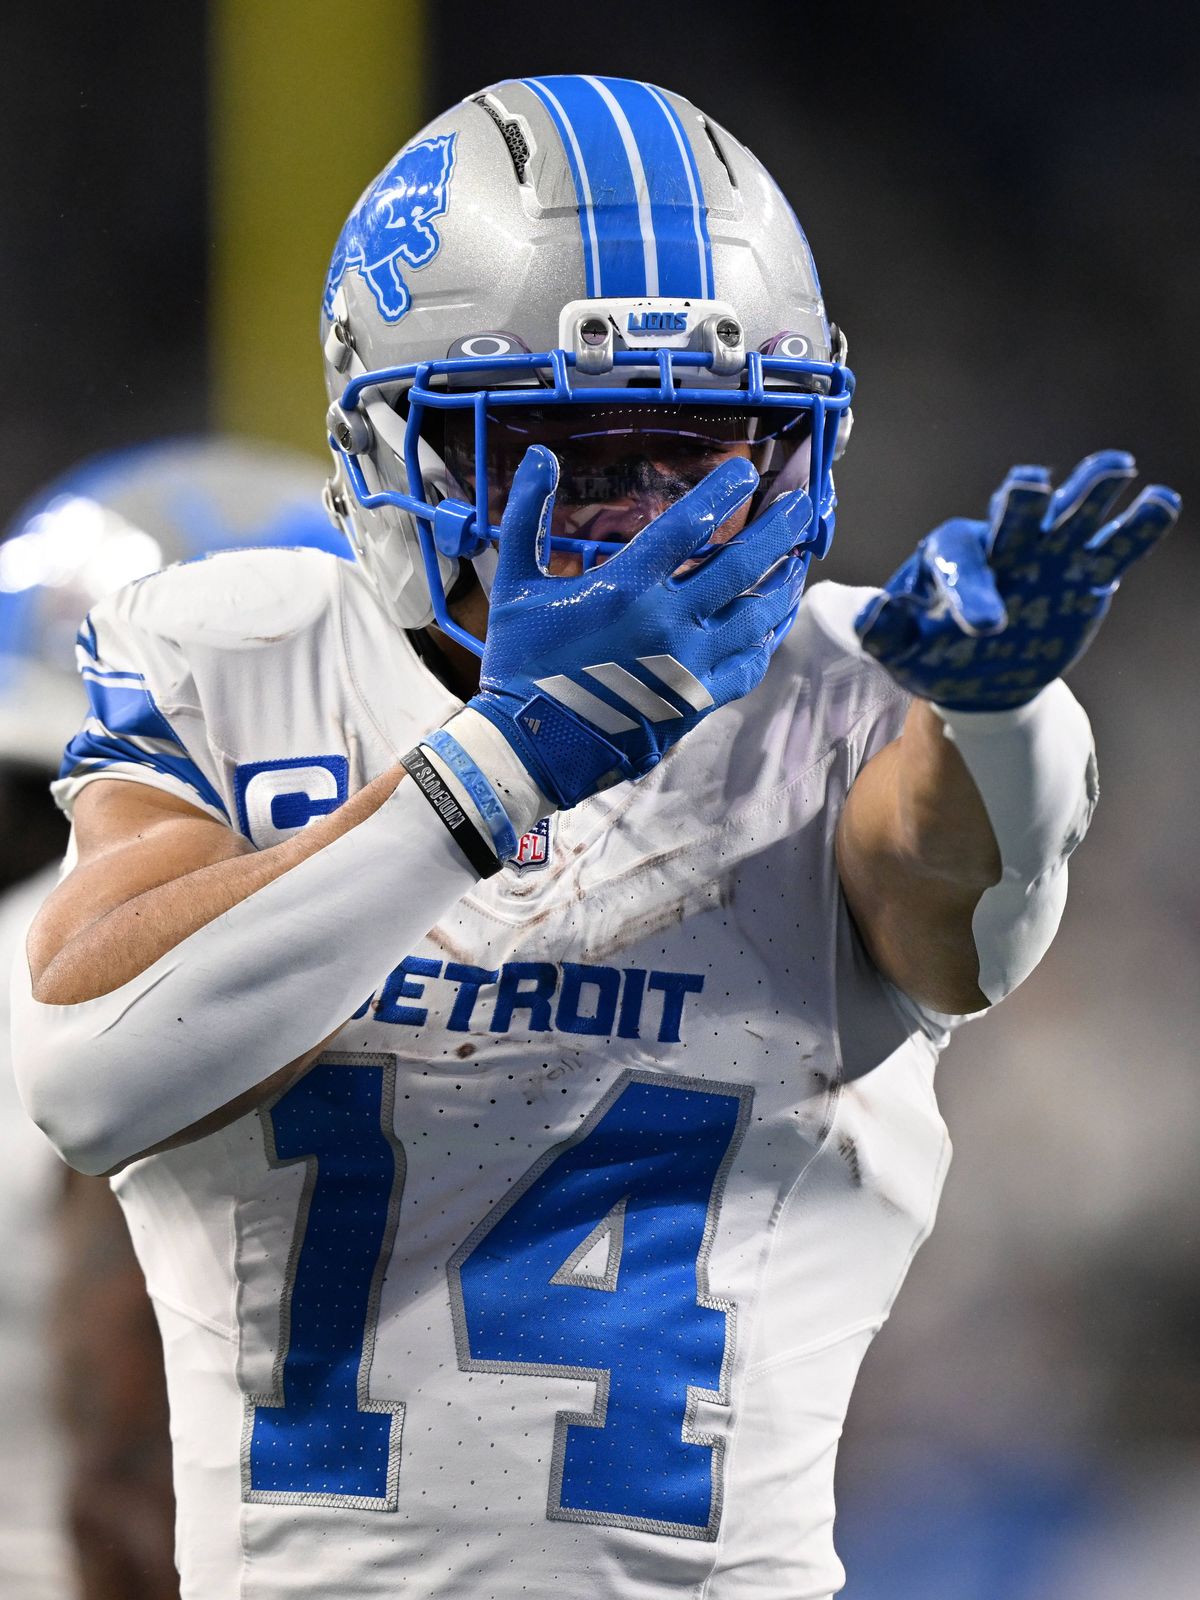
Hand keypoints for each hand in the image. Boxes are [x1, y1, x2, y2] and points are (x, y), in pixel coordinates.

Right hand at [468, 445, 815, 807]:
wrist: (530, 747)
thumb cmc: (519, 664)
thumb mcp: (513, 586)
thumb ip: (526, 517)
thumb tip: (539, 455)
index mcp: (626, 587)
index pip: (687, 526)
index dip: (721, 493)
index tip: (745, 472)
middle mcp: (668, 622)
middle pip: (742, 566)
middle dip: (779, 530)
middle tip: (803, 504)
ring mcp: (689, 665)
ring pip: (757, 616)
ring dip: (784, 582)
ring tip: (800, 559)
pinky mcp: (696, 701)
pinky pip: (748, 665)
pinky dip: (766, 639)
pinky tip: (773, 622)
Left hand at [854, 451, 1180, 709]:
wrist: (981, 676)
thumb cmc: (934, 655)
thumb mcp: (901, 651)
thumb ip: (885, 632)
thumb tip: (873, 611)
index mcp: (951, 558)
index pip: (960, 561)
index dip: (971, 590)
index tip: (984, 625)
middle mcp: (1001, 545)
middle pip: (1012, 516)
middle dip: (1021, 503)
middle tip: (1028, 486)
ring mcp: (1046, 555)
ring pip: (1067, 515)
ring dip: (1089, 490)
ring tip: (1117, 467)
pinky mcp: (1083, 574)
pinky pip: (1114, 547)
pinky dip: (1137, 526)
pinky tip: (1160, 501)